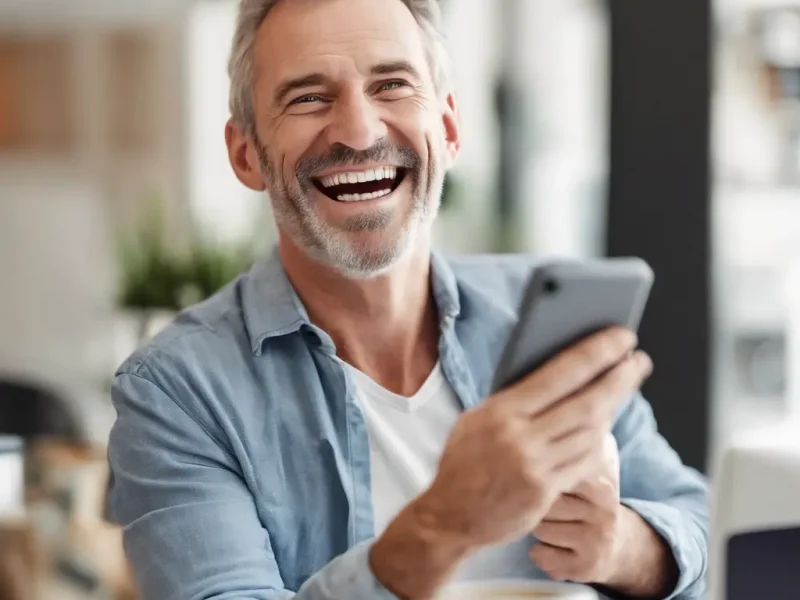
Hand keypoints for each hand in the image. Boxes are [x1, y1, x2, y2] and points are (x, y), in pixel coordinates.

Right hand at [371, 328, 651, 599]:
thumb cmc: (464, 460)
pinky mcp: (545, 493)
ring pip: (591, 433)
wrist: (450, 514)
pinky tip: (603, 426)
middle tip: (640, 361)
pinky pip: (585, 462)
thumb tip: (558, 372)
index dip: (596, 353)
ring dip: (612, 408)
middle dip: (620, 379)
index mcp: (501, 411)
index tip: (621, 338)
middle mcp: (520, 439)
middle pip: (586, 404)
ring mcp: (535, 469)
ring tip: (621, 388)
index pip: (560, 374)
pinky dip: (598, 441)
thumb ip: (515, 398)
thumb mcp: (478, 418)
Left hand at [530, 437, 678, 598]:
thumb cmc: (588, 498)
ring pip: (540, 528)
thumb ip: (570, 442)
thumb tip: (551, 409)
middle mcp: (604, 513)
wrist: (616, 544)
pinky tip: (553, 545)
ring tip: (553, 521)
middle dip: (537, 502)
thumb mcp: (589, 466)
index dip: (540, 474)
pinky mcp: (585, 568)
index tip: (534, 474)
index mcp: (602, 484)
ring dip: (536, 526)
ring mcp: (596, 542)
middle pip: (544, 501)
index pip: (556, 472)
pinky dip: (540, 552)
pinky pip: (542, 556)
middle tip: (548, 502)